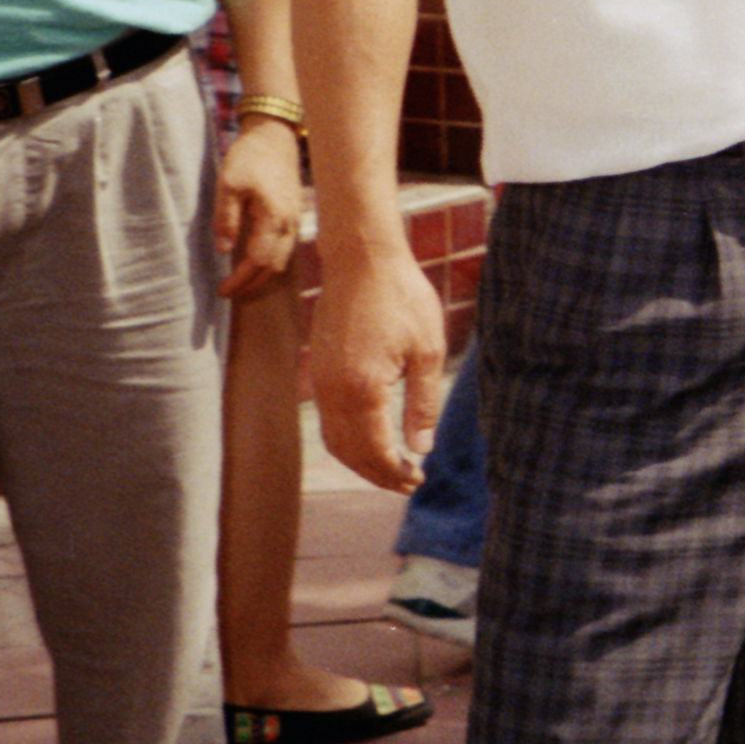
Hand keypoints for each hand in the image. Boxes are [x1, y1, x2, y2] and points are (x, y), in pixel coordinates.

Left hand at [212, 117, 305, 299]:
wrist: (274, 136)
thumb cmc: (250, 157)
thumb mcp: (228, 185)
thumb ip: (226, 219)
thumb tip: (224, 249)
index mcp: (274, 218)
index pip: (259, 261)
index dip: (241, 279)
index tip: (222, 290)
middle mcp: (289, 223)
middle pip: (275, 266)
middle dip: (253, 283)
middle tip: (229, 291)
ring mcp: (294, 219)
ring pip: (283, 258)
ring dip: (263, 273)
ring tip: (240, 280)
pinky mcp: (293, 214)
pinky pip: (285, 246)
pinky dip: (270, 259)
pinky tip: (255, 259)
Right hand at [303, 241, 450, 493]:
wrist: (362, 260)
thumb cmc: (402, 298)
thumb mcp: (427, 351)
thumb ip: (423, 403)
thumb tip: (421, 448)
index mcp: (362, 388)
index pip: (374, 450)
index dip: (394, 472)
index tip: (418, 480)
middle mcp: (332, 391)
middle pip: (349, 452)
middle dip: (377, 474)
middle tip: (408, 483)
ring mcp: (319, 380)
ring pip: (333, 438)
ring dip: (360, 460)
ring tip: (392, 469)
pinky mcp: (317, 370)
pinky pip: (327, 419)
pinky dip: (347, 439)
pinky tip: (371, 439)